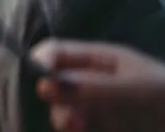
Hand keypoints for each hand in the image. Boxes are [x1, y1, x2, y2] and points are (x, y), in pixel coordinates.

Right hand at [31, 39, 164, 131]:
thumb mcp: (135, 89)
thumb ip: (92, 86)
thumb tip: (43, 85)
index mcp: (100, 59)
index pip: (57, 52)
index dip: (41, 64)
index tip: (41, 85)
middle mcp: (92, 80)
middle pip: (55, 83)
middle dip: (56, 99)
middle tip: (71, 121)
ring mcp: (96, 106)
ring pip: (62, 108)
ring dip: (63, 118)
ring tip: (77, 129)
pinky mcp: (100, 126)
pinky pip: (76, 125)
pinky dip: (73, 129)